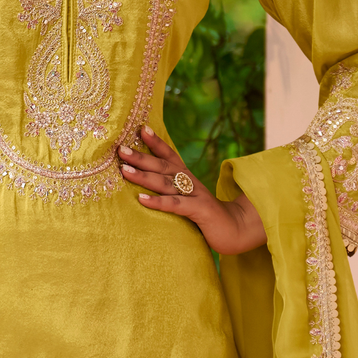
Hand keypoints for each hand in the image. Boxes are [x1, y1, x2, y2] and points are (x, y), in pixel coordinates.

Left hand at [118, 125, 265, 255]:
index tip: (141, 128)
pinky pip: (175, 205)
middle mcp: (190, 182)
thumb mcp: (189, 200)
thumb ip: (173, 192)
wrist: (237, 230)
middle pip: (163, 166)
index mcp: (187, 178)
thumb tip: (146, 189)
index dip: (156, 142)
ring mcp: (195, 195)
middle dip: (141, 156)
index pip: (170, 155)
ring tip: (124, 171)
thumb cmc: (207, 217)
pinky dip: (158, 202)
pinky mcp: (199, 211)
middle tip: (120, 149)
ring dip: (144, 176)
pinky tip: (141, 200)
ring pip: (165, 183)